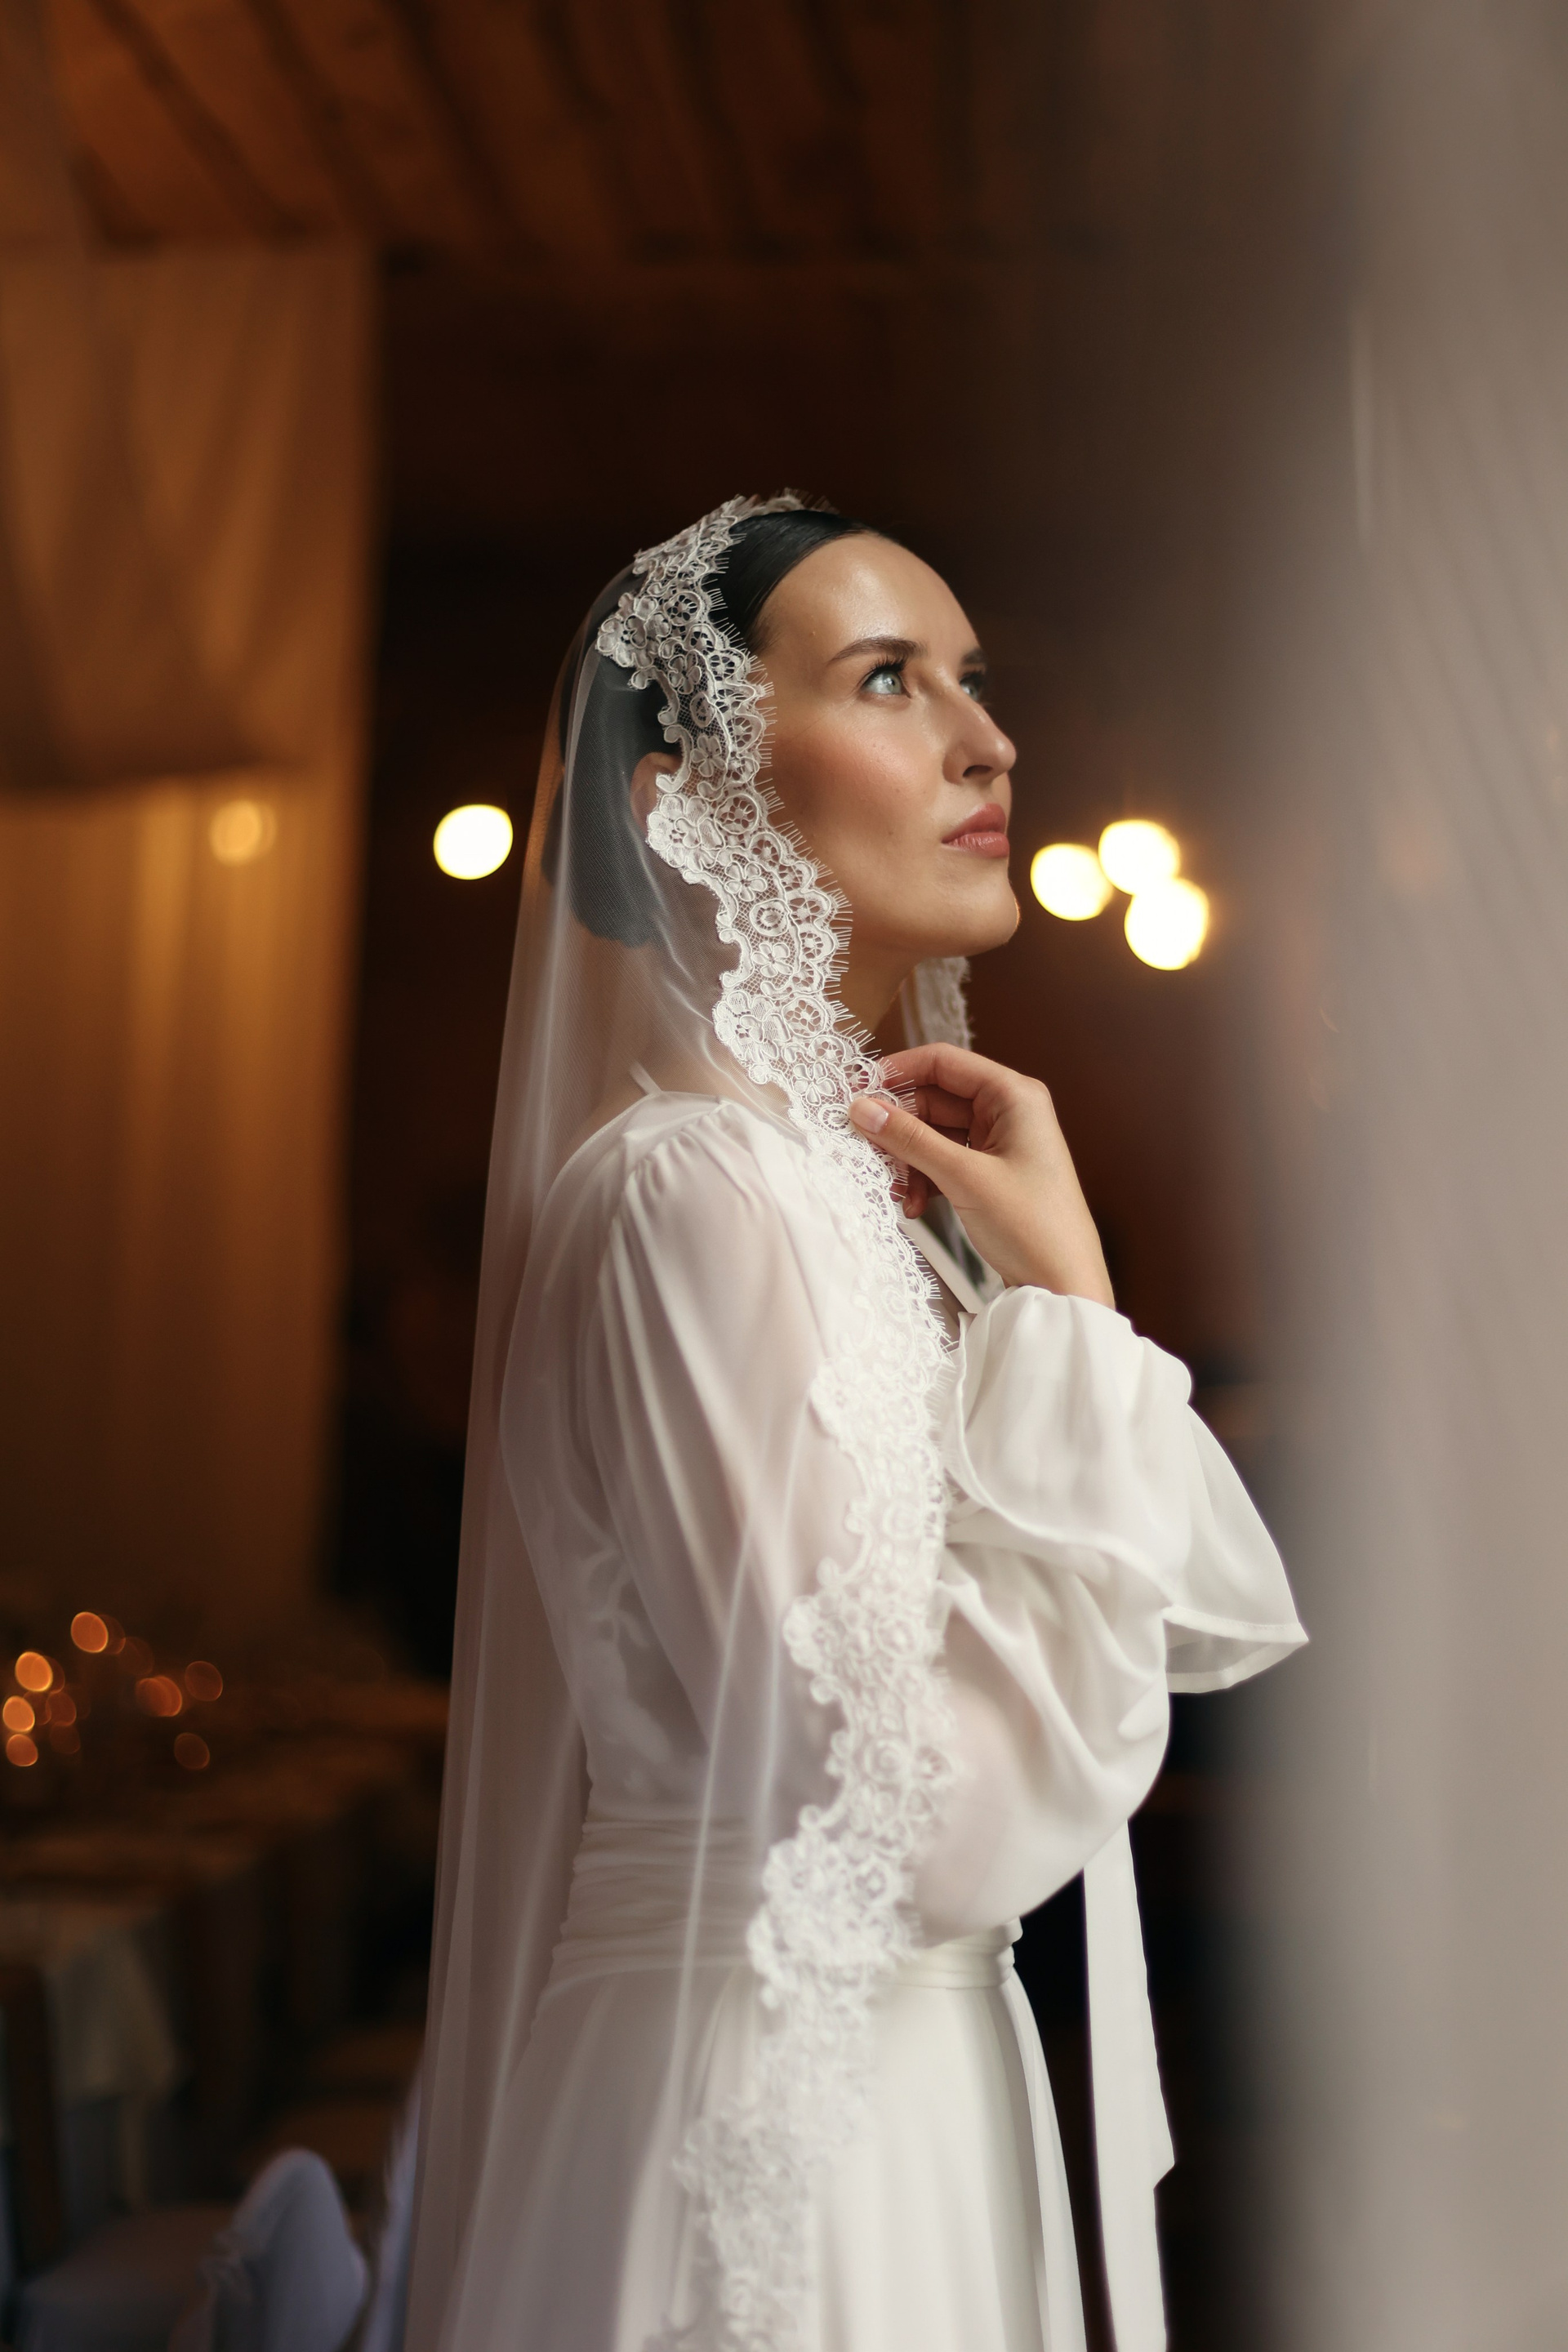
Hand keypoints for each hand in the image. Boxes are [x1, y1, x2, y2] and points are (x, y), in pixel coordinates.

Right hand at [847, 1043, 1114, 1304]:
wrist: (1063, 1284)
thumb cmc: (1034, 1227)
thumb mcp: (963, 1177)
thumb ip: (911, 1139)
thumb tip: (864, 1109)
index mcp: (1014, 1096)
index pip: (943, 1062)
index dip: (897, 1072)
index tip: (858, 1090)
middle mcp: (1009, 1112)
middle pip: (934, 1099)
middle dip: (901, 1128)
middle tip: (869, 1149)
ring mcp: (1001, 1143)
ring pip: (935, 1134)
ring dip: (910, 1160)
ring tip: (900, 1190)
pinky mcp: (992, 1173)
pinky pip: (944, 1161)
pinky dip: (924, 1178)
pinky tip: (915, 1205)